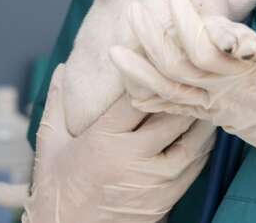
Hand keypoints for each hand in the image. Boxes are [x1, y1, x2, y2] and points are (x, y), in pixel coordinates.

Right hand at [7, 62, 215, 222]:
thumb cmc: (56, 191)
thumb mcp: (50, 146)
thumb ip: (57, 104)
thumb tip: (61, 67)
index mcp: (102, 142)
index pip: (136, 98)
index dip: (149, 74)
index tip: (158, 56)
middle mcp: (133, 160)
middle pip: (172, 116)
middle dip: (184, 92)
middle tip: (194, 70)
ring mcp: (154, 182)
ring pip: (192, 141)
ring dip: (201, 119)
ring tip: (205, 97)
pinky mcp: (166, 199)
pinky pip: (194, 166)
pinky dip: (201, 145)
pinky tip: (202, 130)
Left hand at [109, 0, 255, 218]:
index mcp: (252, 80)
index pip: (209, 53)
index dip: (189, 27)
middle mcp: (228, 97)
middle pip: (178, 70)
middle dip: (152, 41)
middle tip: (133, 11)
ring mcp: (221, 111)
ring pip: (170, 94)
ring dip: (141, 71)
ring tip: (115, 50)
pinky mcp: (220, 119)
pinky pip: (178, 111)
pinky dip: (152, 100)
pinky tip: (133, 90)